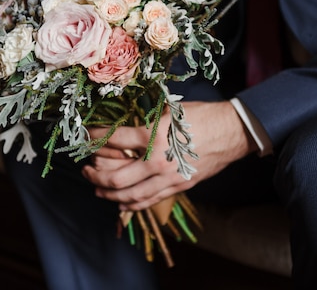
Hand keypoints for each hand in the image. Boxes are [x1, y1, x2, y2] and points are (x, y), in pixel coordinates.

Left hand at [81, 100, 256, 210]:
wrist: (231, 131)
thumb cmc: (201, 116)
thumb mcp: (169, 111)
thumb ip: (146, 121)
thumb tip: (125, 126)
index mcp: (152, 136)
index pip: (114, 140)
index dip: (96, 139)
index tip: (87, 137)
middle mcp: (157, 161)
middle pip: (116, 177)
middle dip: (94, 175)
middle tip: (84, 171)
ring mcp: (169, 178)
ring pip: (130, 195)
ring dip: (109, 194)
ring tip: (97, 190)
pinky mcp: (179, 187)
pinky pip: (150, 201)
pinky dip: (132, 204)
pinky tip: (121, 203)